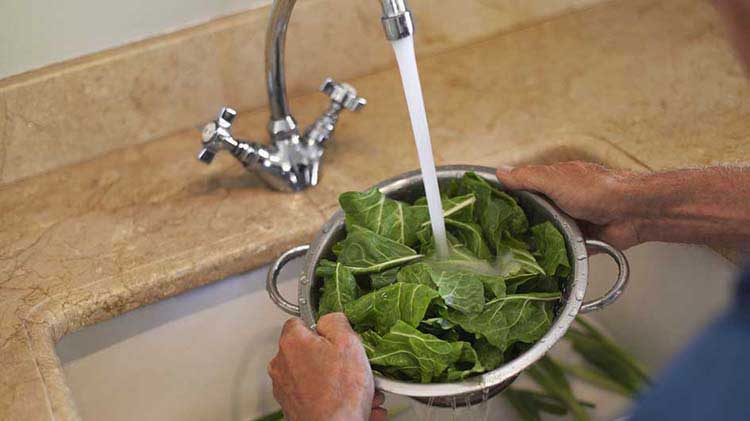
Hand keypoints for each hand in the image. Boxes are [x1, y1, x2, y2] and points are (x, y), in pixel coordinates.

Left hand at [268, 313, 385, 420]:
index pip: (300, 321)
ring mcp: (285, 388)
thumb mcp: (348, 342)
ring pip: (316, 375)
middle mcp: (282, 365)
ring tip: (359, 390)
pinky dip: (333, 398)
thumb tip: (330, 320)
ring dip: (338, 381)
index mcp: (292, 342)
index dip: (322, 328)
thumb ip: (335, 321)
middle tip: (352, 366)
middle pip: (309, 350)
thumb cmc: (339, 393)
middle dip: (333, 358)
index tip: (334, 337)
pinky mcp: (292, 407)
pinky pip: (316, 395)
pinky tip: (353, 404)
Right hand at [496, 161, 642, 249]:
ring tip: (511, 255)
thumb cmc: (596, 189)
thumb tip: (500, 171)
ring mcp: (572, 222)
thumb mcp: (554, 178)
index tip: (486, 209)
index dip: (506, 198)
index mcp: (553, 182)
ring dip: (536, 243)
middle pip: (532, 214)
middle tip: (496, 238)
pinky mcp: (582, 242)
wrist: (632, 213)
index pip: (523, 188)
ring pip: (546, 235)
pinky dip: (554, 257)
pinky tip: (538, 264)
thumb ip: (527, 177)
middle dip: (518, 225)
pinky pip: (562, 251)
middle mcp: (561, 201)